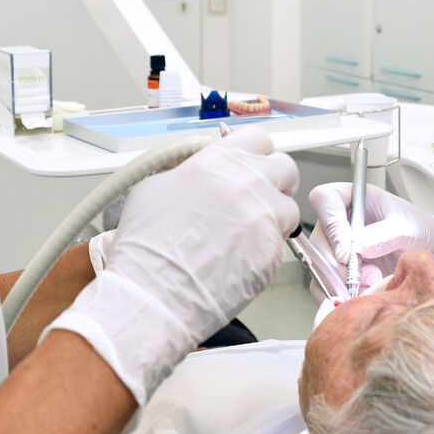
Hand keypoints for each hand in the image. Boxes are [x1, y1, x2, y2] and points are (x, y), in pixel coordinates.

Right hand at [47, 127, 298, 402]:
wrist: (151, 294)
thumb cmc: (145, 246)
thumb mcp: (153, 188)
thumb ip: (187, 171)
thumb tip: (200, 173)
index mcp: (218, 161)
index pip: (258, 138)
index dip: (257, 154)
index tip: (253, 168)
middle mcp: (247, 183)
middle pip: (285, 168)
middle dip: (276, 183)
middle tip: (261, 200)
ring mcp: (264, 217)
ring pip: (289, 209)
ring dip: (273, 220)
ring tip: (246, 239)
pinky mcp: (274, 252)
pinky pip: (281, 247)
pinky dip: (265, 253)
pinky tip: (239, 264)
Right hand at [307, 183, 433, 293]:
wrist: (431, 253)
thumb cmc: (420, 230)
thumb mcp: (408, 228)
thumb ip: (384, 234)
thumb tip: (356, 247)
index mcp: (353, 198)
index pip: (324, 199)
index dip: (330, 224)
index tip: (347, 252)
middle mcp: (339, 221)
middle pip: (317, 240)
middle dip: (336, 265)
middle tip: (361, 277)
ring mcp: (336, 246)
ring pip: (318, 266)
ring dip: (339, 283)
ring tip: (371, 285)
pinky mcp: (339, 271)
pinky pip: (326, 286)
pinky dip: (340, 296)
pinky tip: (364, 295)